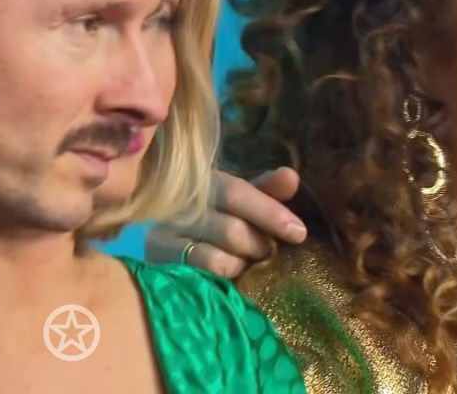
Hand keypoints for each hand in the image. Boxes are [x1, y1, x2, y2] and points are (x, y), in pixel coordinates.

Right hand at [145, 167, 306, 278]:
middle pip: (231, 230)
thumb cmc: (221, 219)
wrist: (173, 246)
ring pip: (217, 259)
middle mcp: (179, 207)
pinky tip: (231, 277)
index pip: (237, 193)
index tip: (299, 232)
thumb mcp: (245, 202)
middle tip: (268, 251)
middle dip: (259, 245)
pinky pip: (201, 279)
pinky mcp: (158, 266)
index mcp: (203, 182)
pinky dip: (224, 278)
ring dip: (242, 265)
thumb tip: (291, 177)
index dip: (270, 212)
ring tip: (247, 263)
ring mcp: (163, 238)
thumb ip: (268, 190)